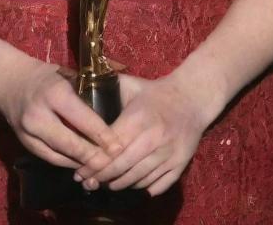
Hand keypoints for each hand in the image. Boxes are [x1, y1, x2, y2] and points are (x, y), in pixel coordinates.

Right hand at [0, 58, 123, 170]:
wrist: (9, 81)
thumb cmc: (46, 76)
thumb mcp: (67, 76)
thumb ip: (86, 93)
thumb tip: (116, 109)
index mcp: (54, 93)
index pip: (83, 119)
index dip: (102, 135)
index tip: (119, 146)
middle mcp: (39, 115)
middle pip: (71, 143)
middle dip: (94, 156)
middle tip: (114, 163)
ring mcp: (29, 132)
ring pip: (61, 156)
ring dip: (83, 164)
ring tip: (103, 170)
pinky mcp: (25, 144)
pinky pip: (51, 159)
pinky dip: (68, 164)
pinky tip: (83, 166)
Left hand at [74, 72, 217, 196]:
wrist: (192, 98)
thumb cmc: (156, 93)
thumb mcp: (132, 85)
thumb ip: (108, 88)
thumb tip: (80, 88)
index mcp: (139, 117)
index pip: (111, 147)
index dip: (94, 160)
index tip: (80, 169)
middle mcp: (154, 137)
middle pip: (122, 166)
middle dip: (101, 177)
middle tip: (87, 182)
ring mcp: (169, 153)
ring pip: (139, 178)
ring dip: (119, 184)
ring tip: (105, 185)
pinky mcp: (180, 163)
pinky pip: (158, 184)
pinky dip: (142, 188)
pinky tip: (130, 186)